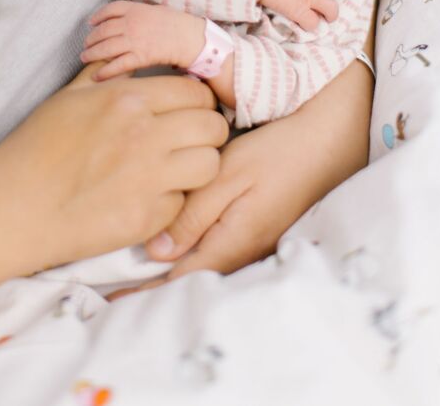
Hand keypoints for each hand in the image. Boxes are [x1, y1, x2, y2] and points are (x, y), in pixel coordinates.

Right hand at [0, 62, 228, 278]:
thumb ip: (107, 75)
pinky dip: (171, 201)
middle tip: (188, 140)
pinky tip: (148, 198)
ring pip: (210, 165)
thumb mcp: (69, 96)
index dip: (196, 101)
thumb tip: (132, 59)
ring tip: (176, 169)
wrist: (13, 206)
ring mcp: (149, 179)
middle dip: (206, 132)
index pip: (195, 91)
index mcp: (128, 99)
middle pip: (213, 127)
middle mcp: (146, 135)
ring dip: (198, 166)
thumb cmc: (35, 147)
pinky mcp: (146, 218)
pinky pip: (183, 203)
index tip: (186, 111)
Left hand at [81, 0, 205, 78]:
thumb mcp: (156, 9)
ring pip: (106, 48)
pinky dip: (105, 71)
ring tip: (85, 58)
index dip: (97, 17)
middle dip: (91, 39)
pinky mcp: (140, 57)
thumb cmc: (177, 23)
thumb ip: (139, 12)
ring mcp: (135, 40)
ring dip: (92, 54)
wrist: (191, 37)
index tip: (91, 23)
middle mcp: (131, 24)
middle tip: (85, 45)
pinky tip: (97, 76)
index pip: (109, 10)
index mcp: (136, 9)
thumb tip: (128, 16)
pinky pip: (118, 65)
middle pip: (103, 31)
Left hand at [107, 50, 374, 300]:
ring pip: (205, 263)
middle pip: (191, 276)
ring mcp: (254, 243)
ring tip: (138, 267)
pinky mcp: (260, 229)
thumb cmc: (277, 151)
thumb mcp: (229, 176)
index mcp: (231, 242)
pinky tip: (180, 240)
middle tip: (117, 286)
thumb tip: (156, 253)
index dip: (144, 291)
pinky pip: (219, 248)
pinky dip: (194, 250)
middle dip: (154, 283)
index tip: (112, 299)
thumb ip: (193, 214)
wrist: (327, 140)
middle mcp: (242, 252)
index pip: (179, 279)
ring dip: (175, 267)